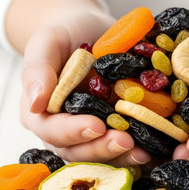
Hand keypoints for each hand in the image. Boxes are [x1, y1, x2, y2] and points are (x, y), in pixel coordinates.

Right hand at [19, 11, 151, 166]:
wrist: (92, 33)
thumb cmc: (66, 36)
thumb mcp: (47, 42)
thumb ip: (37, 70)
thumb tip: (35, 104)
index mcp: (42, 114)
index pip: (53, 130)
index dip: (73, 131)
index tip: (95, 126)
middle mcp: (65, 131)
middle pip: (78, 151)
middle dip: (102, 149)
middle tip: (125, 141)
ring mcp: (91, 135)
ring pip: (102, 156)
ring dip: (122, 156)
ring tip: (143, 152)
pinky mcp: (114, 131)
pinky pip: (123, 148)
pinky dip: (138, 152)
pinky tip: (154, 149)